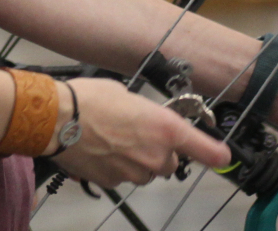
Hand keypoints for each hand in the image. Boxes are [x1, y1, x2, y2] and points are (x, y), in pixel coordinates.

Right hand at [52, 78, 230, 187]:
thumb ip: (145, 112)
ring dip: (135, 160)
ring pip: (144, 171)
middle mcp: (156, 156)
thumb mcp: (126, 93)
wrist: (55, 119)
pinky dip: (114, 166)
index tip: (222, 156)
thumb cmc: (88, 99)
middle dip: (158, 151)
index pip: (206, 150)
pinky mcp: (114, 183)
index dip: (216, 154)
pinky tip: (98, 148)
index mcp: (166, 129)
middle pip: (169, 163)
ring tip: (111, 139)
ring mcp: (135, 173)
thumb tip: (143, 118)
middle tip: (136, 133)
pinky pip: (122, 177)